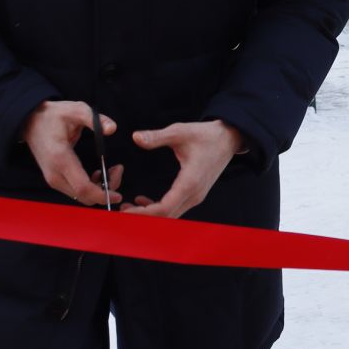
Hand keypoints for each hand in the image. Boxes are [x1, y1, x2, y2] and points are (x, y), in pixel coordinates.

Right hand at [21, 101, 122, 205]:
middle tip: (117, 170)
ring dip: (100, 189)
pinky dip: (91, 188)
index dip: (102, 194)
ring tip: (111, 170)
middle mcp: (55, 174)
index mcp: (61, 159)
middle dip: (106, 190)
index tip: (118, 195)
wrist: (31, 122)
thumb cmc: (54, 116)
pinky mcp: (55, 180)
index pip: (82, 187)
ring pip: (81, 197)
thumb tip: (112, 129)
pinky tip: (98, 173)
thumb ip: (96, 120)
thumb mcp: (76, 109)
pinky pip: (76, 192)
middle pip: (84, 196)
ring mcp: (53, 179)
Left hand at [121, 120, 244, 217]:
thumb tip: (137, 138)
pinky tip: (143, 200)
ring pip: (170, 215)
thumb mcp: (180, 131)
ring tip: (127, 207)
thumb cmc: (208, 136)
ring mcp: (195, 196)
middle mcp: (194, 194)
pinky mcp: (194, 194)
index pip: (164, 208)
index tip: (124, 212)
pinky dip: (157, 209)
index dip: (142, 214)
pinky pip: (174, 208)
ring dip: (149, 215)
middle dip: (141, 218)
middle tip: (119, 212)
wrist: (229, 138)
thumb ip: (157, 137)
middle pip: (165, 217)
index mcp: (190, 181)